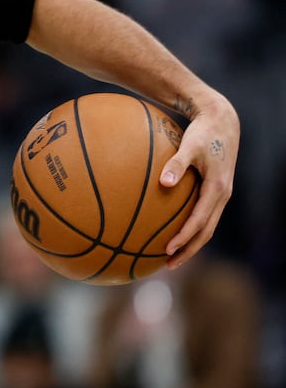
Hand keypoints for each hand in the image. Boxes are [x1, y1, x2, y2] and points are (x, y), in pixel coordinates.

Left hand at [162, 95, 237, 267]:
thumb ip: (176, 163)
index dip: (185, 237)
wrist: (222, 122)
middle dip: (188, 250)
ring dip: (191, 243)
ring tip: (170, 256)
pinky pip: (204, 215)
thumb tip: (164, 182)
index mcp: (217, 188)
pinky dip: (192, 228)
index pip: (200, 220)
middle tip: (167, 265)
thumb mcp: (189, 145)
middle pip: (207, 231)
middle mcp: (222, 195)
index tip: (167, 250)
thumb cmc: (203, 132)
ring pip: (207, 226)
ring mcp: (221, 194)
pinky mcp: (216, 190)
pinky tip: (173, 231)